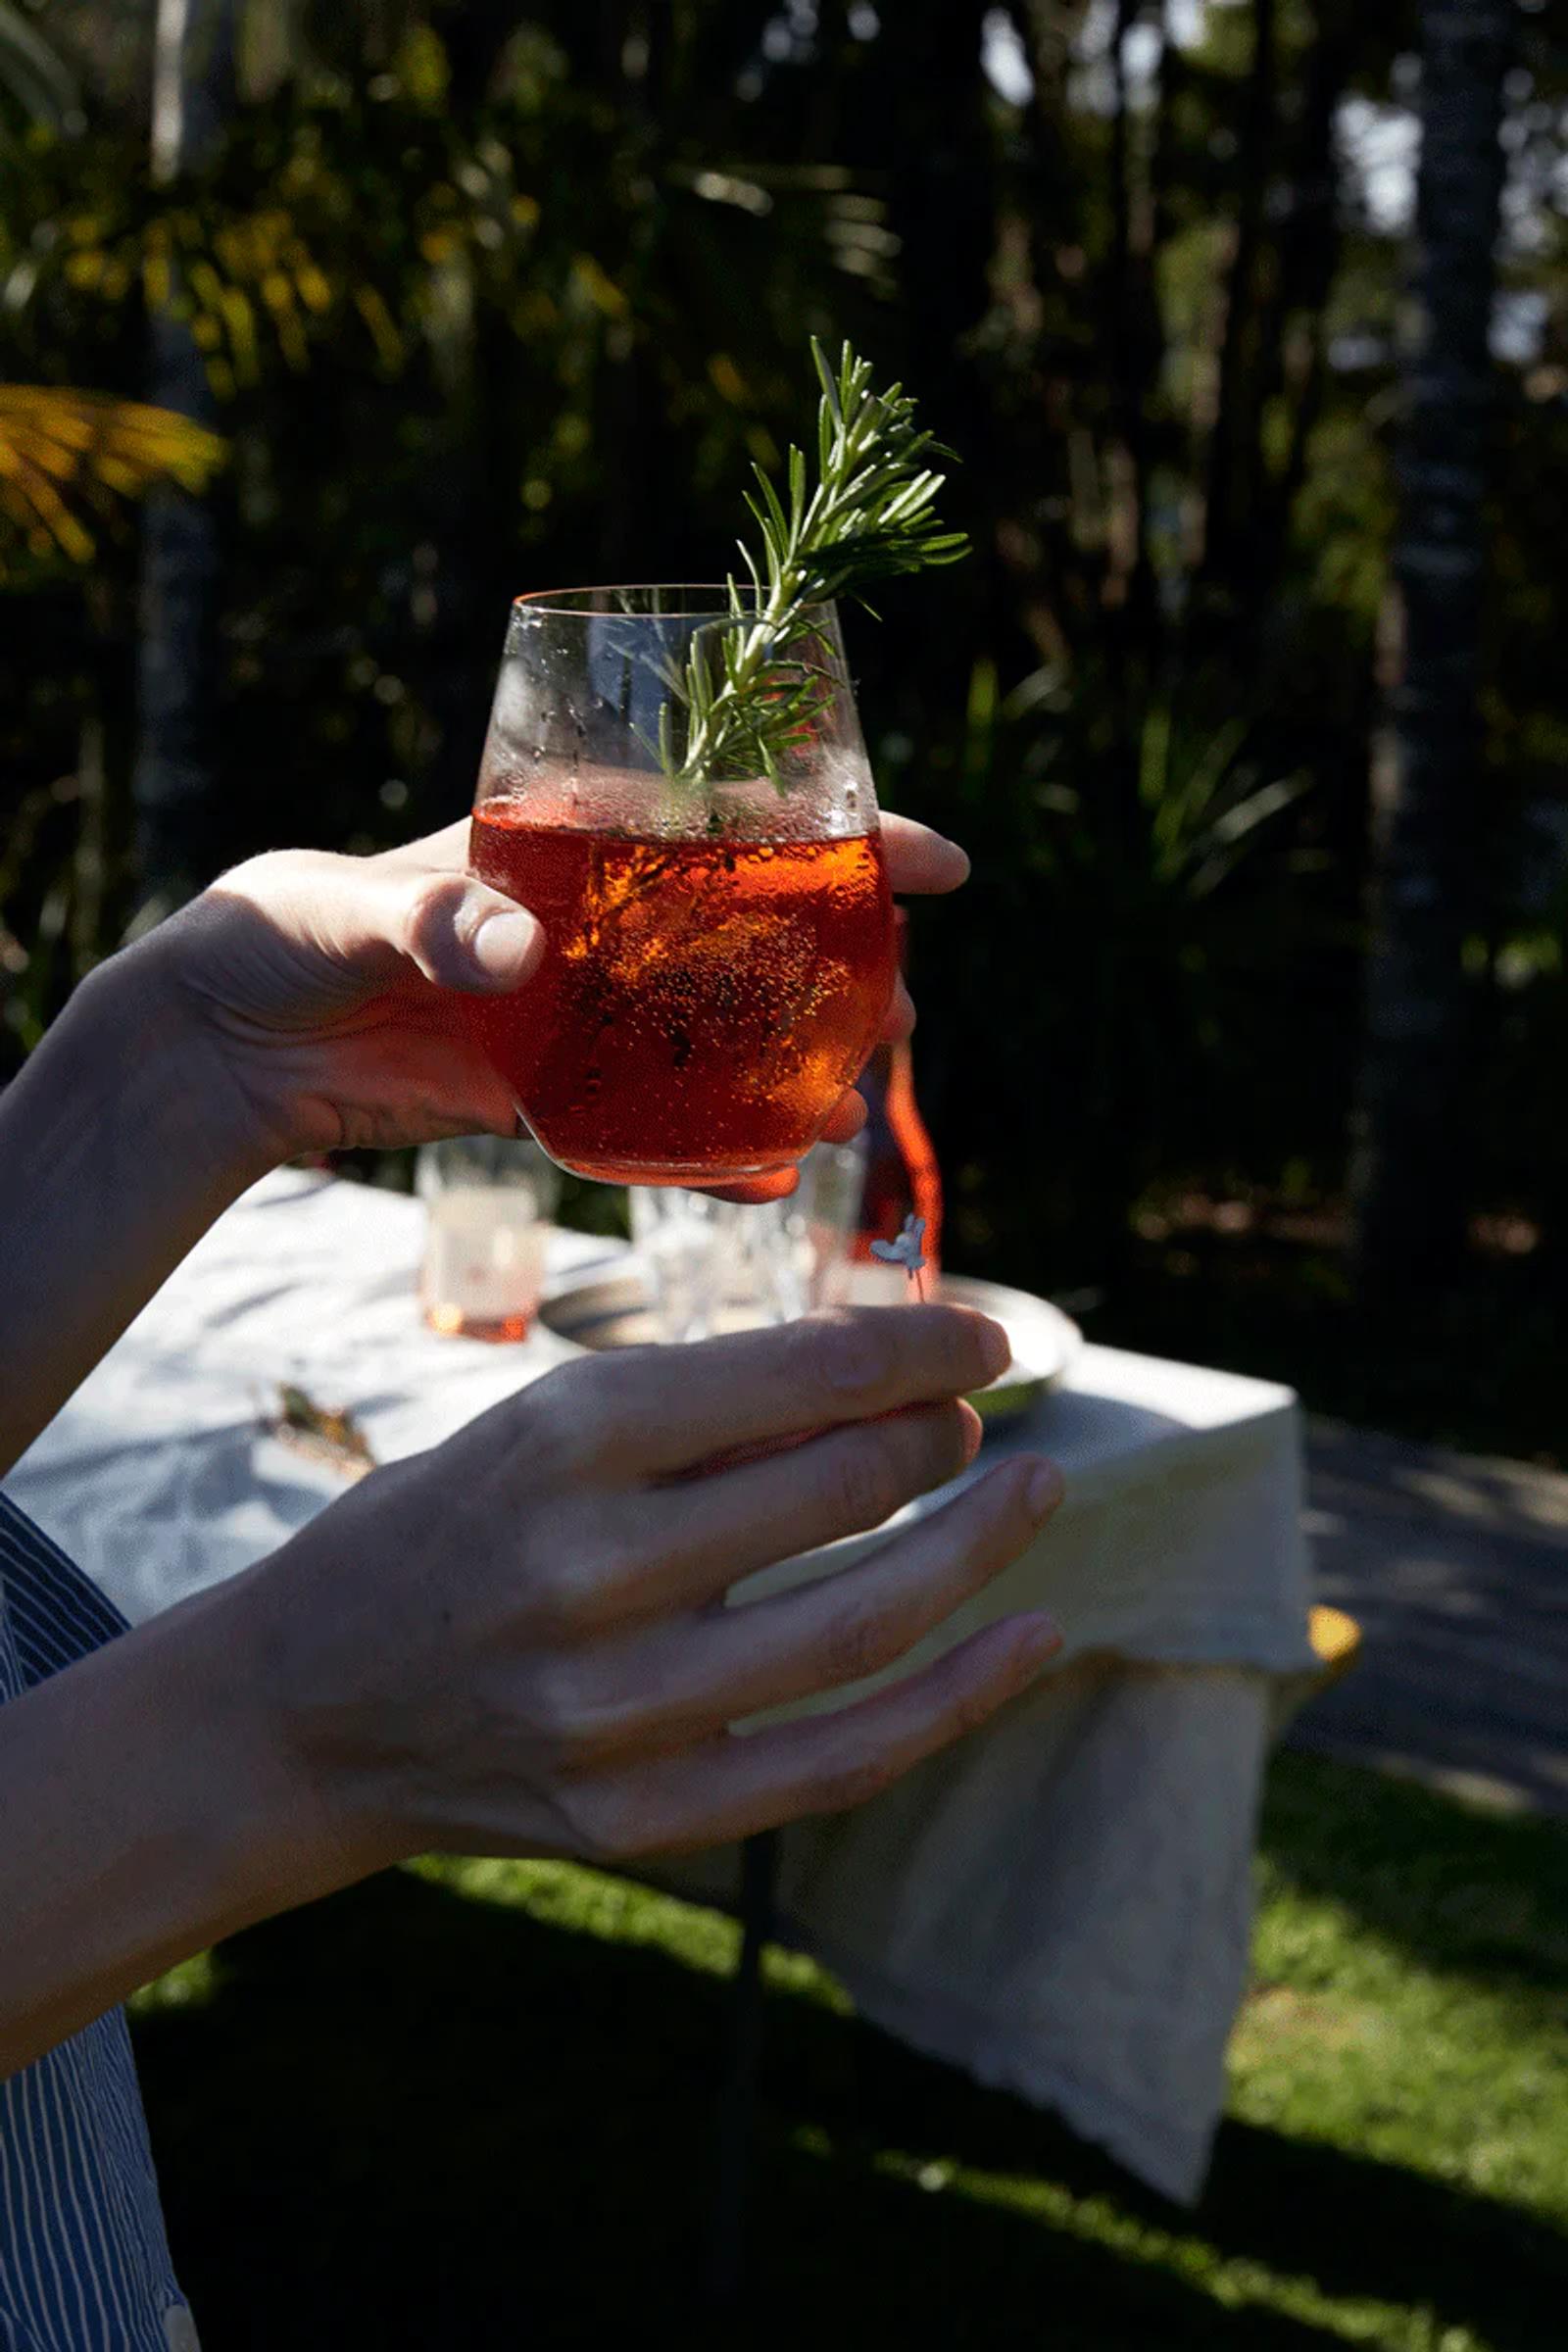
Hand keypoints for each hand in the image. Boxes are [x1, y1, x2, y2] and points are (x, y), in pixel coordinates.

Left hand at [137, 813, 967, 1171]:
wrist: (221, 1044)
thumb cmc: (279, 931)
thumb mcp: (346, 906)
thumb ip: (428, 917)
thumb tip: (518, 953)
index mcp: (568, 845)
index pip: (728, 821)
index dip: (843, 833)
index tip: (933, 862)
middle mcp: (595, 925)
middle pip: (752, 933)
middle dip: (842, 967)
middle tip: (903, 1011)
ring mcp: (579, 1015)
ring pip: (717, 1034)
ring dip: (794, 1065)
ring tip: (857, 1105)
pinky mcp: (546, 1095)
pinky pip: (649, 1125)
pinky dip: (710, 1153)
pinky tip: (772, 1180)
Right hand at [255, 1305, 1062, 1864]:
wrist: (302, 1714)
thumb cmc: (436, 1536)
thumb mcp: (532, 1430)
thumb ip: (699, 1416)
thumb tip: (892, 1377)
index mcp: (559, 1442)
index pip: (799, 1378)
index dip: (921, 1348)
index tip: (984, 1335)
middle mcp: (590, 1571)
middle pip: (844, 1489)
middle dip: (941, 1439)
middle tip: (976, 1421)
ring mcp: (618, 1711)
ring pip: (865, 1622)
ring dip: (978, 1548)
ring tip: (1034, 1491)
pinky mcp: (644, 1816)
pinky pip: (841, 1758)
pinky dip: (959, 1697)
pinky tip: (1032, 1634)